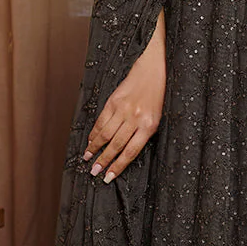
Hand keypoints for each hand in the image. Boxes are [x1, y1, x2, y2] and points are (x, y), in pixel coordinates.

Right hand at [83, 20, 165, 182]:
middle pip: (116, 145)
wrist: (153, 68)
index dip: (118, 166)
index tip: (108, 177)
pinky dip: (94, 132)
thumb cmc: (158, 94)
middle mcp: (136, 118)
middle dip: (103, 160)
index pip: (131, 151)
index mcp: (149, 125)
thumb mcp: (158, 117)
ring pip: (105, 133)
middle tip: (94, 171)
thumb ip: (143, 133)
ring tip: (87, 158)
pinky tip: (90, 140)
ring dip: (94, 148)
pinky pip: (101, 120)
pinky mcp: (114, 100)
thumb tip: (125, 151)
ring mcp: (123, 109)